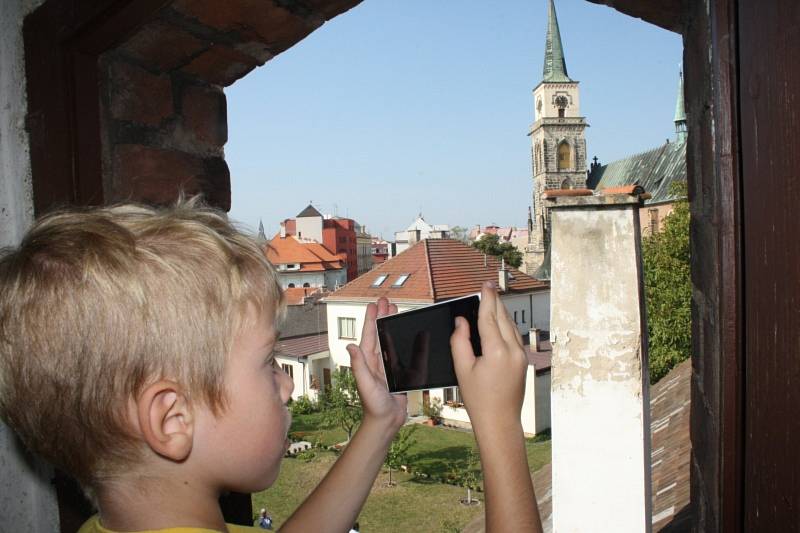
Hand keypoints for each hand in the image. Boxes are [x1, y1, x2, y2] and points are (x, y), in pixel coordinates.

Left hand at [347, 297, 407, 430]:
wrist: (385, 422)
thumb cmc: (373, 406)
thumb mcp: (365, 384)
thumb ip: (359, 365)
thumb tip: (351, 346)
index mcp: (367, 361)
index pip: (369, 335)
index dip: (371, 319)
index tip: (374, 304)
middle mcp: (376, 361)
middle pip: (380, 333)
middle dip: (382, 317)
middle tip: (386, 301)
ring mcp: (387, 367)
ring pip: (390, 340)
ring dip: (392, 326)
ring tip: (396, 312)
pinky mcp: (398, 374)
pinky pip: (403, 354)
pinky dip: (407, 343)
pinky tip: (413, 335)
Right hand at [450, 281, 527, 430]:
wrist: (500, 422)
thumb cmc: (478, 399)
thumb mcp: (462, 369)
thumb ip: (460, 341)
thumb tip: (461, 321)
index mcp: (496, 351)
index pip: (489, 317)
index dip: (486, 298)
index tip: (485, 284)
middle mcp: (513, 350)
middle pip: (502, 317)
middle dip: (495, 301)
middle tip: (488, 286)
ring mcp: (521, 356)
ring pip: (511, 326)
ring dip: (500, 312)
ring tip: (492, 301)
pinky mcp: (523, 361)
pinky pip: (514, 336)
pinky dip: (505, 325)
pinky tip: (498, 322)